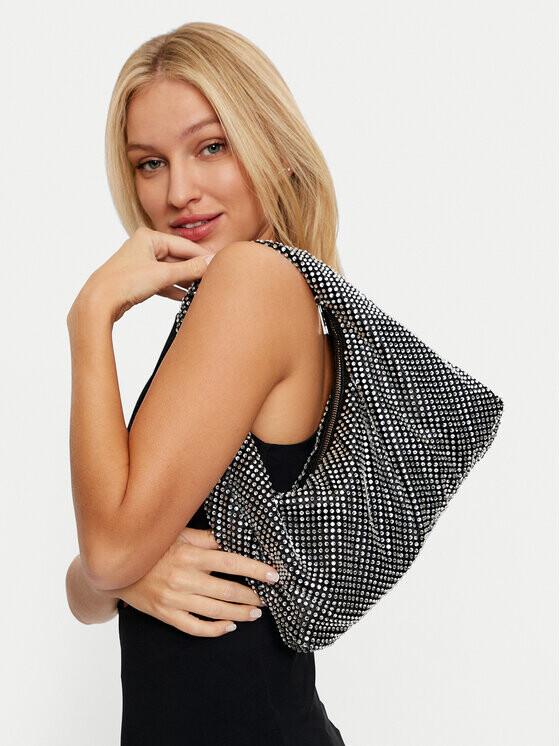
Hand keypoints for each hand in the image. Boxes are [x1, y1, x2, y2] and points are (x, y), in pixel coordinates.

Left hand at [69, 226, 215, 322]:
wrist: (98, 302)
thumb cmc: (124, 282)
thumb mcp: (163, 274)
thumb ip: (190, 269)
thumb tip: (212, 262)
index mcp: (149, 237)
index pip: (184, 246)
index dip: (203, 257)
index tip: (220, 266)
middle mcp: (145, 247)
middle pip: (178, 258)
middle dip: (194, 270)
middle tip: (213, 280)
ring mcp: (141, 263)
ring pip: (171, 271)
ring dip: (185, 281)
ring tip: (202, 290)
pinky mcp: (139, 279)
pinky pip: (163, 282)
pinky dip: (174, 289)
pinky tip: (187, 298)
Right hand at [115, 527, 278, 636]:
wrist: (116, 568)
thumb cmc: (152, 547)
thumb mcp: (178, 535)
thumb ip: (205, 538)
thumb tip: (233, 536)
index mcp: (190, 555)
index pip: (231, 562)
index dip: (255, 569)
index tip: (274, 575)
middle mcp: (184, 578)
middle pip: (227, 590)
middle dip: (252, 595)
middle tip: (269, 597)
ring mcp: (174, 599)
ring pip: (215, 611)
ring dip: (240, 613)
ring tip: (256, 612)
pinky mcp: (165, 615)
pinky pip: (195, 627)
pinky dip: (215, 629)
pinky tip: (229, 626)